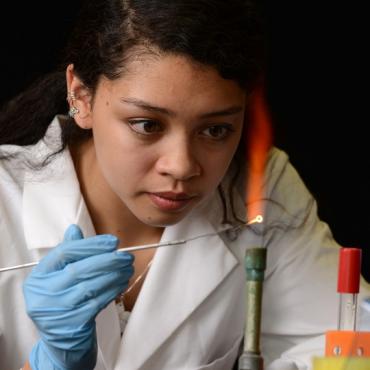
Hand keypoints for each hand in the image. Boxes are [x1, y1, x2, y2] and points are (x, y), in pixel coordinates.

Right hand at [23, 224, 133, 369]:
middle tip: (126, 256)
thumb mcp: (59, 276)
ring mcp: (56, 310)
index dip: (91, 245)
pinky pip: (97, 302)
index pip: (64, 252)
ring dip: (115, 275)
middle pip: (79, 269)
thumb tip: (74, 229)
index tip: (113, 242)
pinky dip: (113, 290)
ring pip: (91, 286)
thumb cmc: (63, 300)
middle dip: (108, 260)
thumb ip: (69, 253)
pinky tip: (122, 283)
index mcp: (39, 276)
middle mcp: (43, 293)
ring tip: (128, 268)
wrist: (61, 341)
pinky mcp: (72, 324)